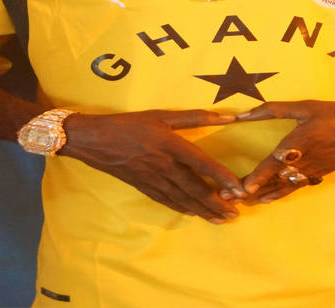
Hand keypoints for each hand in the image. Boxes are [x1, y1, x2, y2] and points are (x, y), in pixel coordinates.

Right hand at [61, 109, 245, 222]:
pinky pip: (167, 201)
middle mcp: (164, 166)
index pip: (202, 163)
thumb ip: (195, 116)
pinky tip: (194, 214)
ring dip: (204, 211)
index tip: (239, 189)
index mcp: (171, 145)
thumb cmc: (130, 123)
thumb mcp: (162, 114)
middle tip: (236, 214)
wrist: (95, 140)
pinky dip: (183, 209)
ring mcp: (153, 179)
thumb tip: (228, 115)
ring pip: (183, 199)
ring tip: (222, 219)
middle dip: (217, 204)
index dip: (222, 177)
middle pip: (195, 188)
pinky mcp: (144, 187)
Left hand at [231, 100, 334, 203]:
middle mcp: (305, 161)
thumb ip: (273, 110)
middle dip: (254, 190)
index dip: (257, 177)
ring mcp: (314, 170)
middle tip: (232, 199)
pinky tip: (270, 197)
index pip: (273, 164)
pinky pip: (297, 186)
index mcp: (299, 143)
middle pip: (275, 180)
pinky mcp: (321, 173)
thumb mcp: (305, 107)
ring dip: (265, 193)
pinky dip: (282, 193)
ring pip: (285, 186)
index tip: (243, 189)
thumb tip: (243, 113)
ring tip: (246, 201)